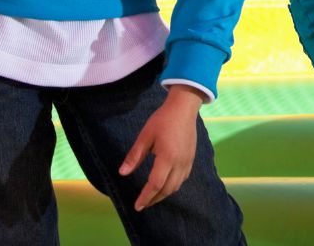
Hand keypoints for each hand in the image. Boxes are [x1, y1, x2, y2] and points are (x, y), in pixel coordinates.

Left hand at [119, 85, 202, 210]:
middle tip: (143, 204)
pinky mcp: (191, 158)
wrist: (184, 107)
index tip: (137, 206)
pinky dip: (173, 186)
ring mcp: (187, 161)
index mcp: (167, 157)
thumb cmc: (163, 119)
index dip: (145, 197)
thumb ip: (135, 155)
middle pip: (167, 189)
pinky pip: (183, 179)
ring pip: (176, 186)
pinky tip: (166, 184)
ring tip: (153, 196)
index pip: (155, 184)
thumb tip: (122, 173)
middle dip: (154, 199)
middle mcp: (179, 163)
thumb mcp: (145, 135)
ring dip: (164, 194)